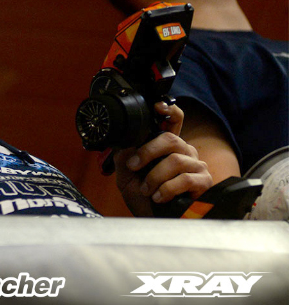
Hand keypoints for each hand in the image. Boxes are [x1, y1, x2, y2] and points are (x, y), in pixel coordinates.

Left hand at [114, 102, 212, 216]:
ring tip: (147, 190)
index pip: (174, 122)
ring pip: (175, 160)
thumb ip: (125, 156)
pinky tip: (159, 197)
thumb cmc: (144, 198)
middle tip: (134, 166)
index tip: (158, 106)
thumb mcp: (127, 176)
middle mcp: (184, 152)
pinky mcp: (204, 182)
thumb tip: (123, 140)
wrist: (155, 223)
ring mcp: (196, 166)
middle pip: (170, 139)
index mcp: (167, 147)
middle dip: (147, 152)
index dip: (169, 111)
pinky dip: (167, 188)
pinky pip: (185, 179)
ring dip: (155, 177)